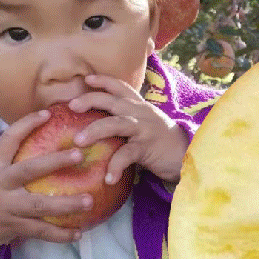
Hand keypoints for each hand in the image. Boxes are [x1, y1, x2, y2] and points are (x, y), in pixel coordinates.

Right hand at [0, 109, 93, 258]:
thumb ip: (14, 159)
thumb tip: (49, 137)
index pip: (8, 140)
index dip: (26, 125)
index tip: (47, 114)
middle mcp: (1, 185)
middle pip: (29, 170)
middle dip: (55, 162)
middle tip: (79, 154)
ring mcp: (8, 208)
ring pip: (39, 206)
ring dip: (66, 204)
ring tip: (89, 200)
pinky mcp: (14, 228)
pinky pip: (41, 231)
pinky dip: (60, 234)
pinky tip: (78, 233)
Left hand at [68, 74, 188, 183]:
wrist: (187, 154)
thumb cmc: (161, 141)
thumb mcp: (145, 123)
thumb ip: (127, 119)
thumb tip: (98, 123)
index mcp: (138, 106)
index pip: (120, 87)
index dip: (103, 81)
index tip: (87, 79)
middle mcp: (140, 113)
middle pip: (112, 101)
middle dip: (90, 100)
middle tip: (72, 106)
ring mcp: (144, 129)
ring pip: (115, 124)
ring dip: (94, 130)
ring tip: (78, 141)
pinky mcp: (147, 148)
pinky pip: (127, 155)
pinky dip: (115, 166)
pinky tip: (108, 178)